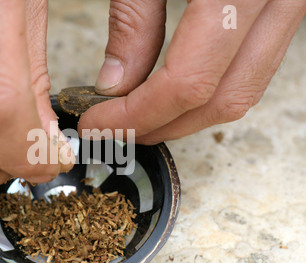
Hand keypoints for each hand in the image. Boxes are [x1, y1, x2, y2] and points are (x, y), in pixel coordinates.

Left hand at [78, 0, 305, 143]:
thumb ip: (133, 19)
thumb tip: (117, 84)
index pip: (190, 80)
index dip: (140, 115)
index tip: (100, 124)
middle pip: (226, 97)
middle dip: (165, 125)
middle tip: (119, 131)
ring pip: (245, 87)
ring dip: (189, 114)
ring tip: (141, 117)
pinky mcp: (281, 0)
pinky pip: (251, 62)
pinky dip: (210, 86)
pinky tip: (171, 89)